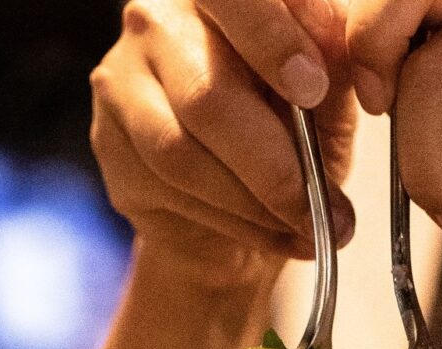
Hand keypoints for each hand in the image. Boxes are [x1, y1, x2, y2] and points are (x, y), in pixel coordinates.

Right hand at [90, 0, 358, 287]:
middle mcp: (155, 18)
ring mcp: (121, 80)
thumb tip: (333, 52)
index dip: (272, 39)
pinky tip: (269, 234)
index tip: (314, 90)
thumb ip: (329, 62)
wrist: (240, 206)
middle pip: (206, 94)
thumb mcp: (327, 92)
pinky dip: (231, 222)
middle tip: (323, 208)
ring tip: (304, 228)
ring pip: (181, 154)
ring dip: (254, 205)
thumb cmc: (291, 133)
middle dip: (275, 166)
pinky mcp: (108, 144)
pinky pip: (167, 191)